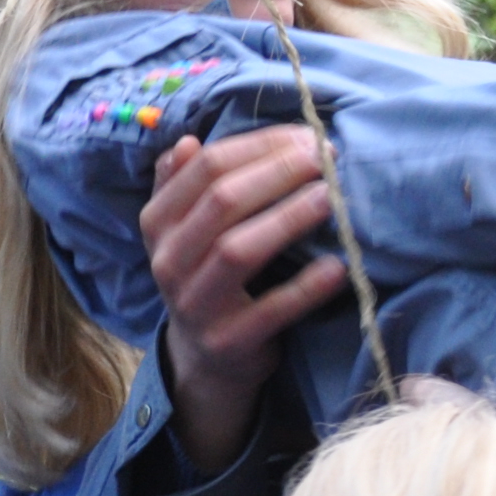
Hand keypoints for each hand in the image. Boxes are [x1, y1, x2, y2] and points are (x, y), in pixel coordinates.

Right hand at [144, 127, 344, 474]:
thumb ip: (184, 185)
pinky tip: (337, 266)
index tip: (307, 136)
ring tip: (330, 197)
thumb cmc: (208, 277)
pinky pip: (271, 310)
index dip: (260, 145)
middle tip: (324, 158)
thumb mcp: (185, 232)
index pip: (208, 167)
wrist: (207, 359)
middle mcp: (168, 261)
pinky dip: (306, 288)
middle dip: (279, 172)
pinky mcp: (229, 341)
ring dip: (288, 218)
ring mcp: (195, 304)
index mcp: (158, 223)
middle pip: (223, 201)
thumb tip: (189, 141)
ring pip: (238, 249)